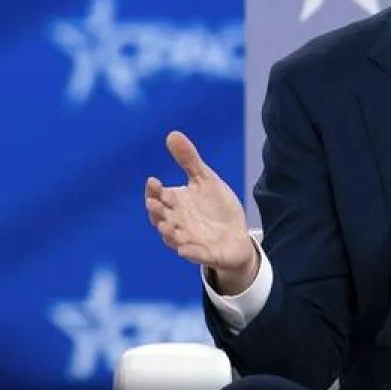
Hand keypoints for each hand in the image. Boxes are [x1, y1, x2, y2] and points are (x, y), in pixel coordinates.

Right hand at [144, 131, 256, 278]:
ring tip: (167, 227)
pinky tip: (185, 249)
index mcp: (176, 204)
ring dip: (169, 234)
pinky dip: (190, 252)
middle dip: (157, 212)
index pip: (159, 197)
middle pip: (162, 218)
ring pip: (174, 239)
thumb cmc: (215, 208)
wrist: (236, 235)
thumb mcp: (205, 180)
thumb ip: (189, 161)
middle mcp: (177, 223)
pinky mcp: (205, 254)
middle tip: (153, 203)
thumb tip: (172, 134)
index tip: (153, 181)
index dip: (154, 191)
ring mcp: (190, 240)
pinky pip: (195, 255)